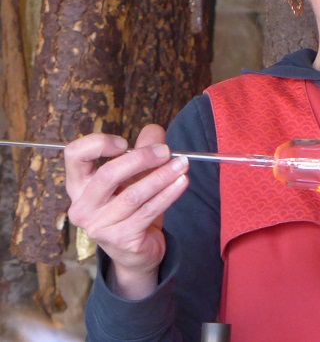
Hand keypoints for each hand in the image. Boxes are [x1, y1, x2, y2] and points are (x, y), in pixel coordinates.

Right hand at [64, 124, 188, 298]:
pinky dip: (169, 194)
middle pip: (108, 174)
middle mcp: (82, 205)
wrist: (136, 252)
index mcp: (79, 184)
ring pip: (133, 194)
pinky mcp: (120, 239)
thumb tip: (154, 130)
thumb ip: (141, 151)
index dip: (98, 143)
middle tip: (166, 151)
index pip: (74, 155)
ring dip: (162, 176)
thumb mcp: (135, 177)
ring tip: (182, 165)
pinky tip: (182, 182)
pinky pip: (149, 211)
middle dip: (141, 158)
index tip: (124, 142)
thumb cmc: (132, 208)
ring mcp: (99, 225)